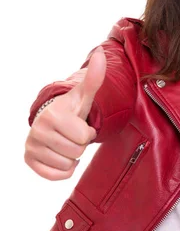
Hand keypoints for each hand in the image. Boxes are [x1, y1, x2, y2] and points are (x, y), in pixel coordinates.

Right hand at [24, 46, 106, 179]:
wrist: (52, 121)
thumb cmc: (71, 110)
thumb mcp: (84, 96)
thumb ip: (94, 78)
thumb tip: (100, 54)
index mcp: (53, 115)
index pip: (84, 137)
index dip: (88, 133)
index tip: (80, 125)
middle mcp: (37, 130)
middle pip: (77, 152)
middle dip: (80, 145)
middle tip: (72, 134)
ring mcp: (31, 146)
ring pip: (68, 165)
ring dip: (72, 157)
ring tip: (65, 143)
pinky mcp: (29, 160)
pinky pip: (56, 175)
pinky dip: (63, 170)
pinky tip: (59, 155)